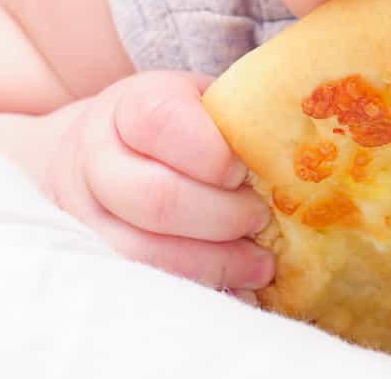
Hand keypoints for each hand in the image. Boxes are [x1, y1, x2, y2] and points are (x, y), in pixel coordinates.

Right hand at [45, 70, 273, 295]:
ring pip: (145, 252)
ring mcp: (88, 215)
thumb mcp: (202, 101)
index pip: (161, 123)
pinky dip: (199, 289)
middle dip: (222, 217)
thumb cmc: (176, 124)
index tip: (244, 170)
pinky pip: (144, 284)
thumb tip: (302, 156)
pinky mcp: (96, 258)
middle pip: (157, 198)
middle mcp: (98, 159)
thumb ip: (238, 120)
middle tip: (260, 218)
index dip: (211, 153)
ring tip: (261, 264)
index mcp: (131, 106)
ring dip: (215, 263)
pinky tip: (237, 288)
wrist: (98, 146)